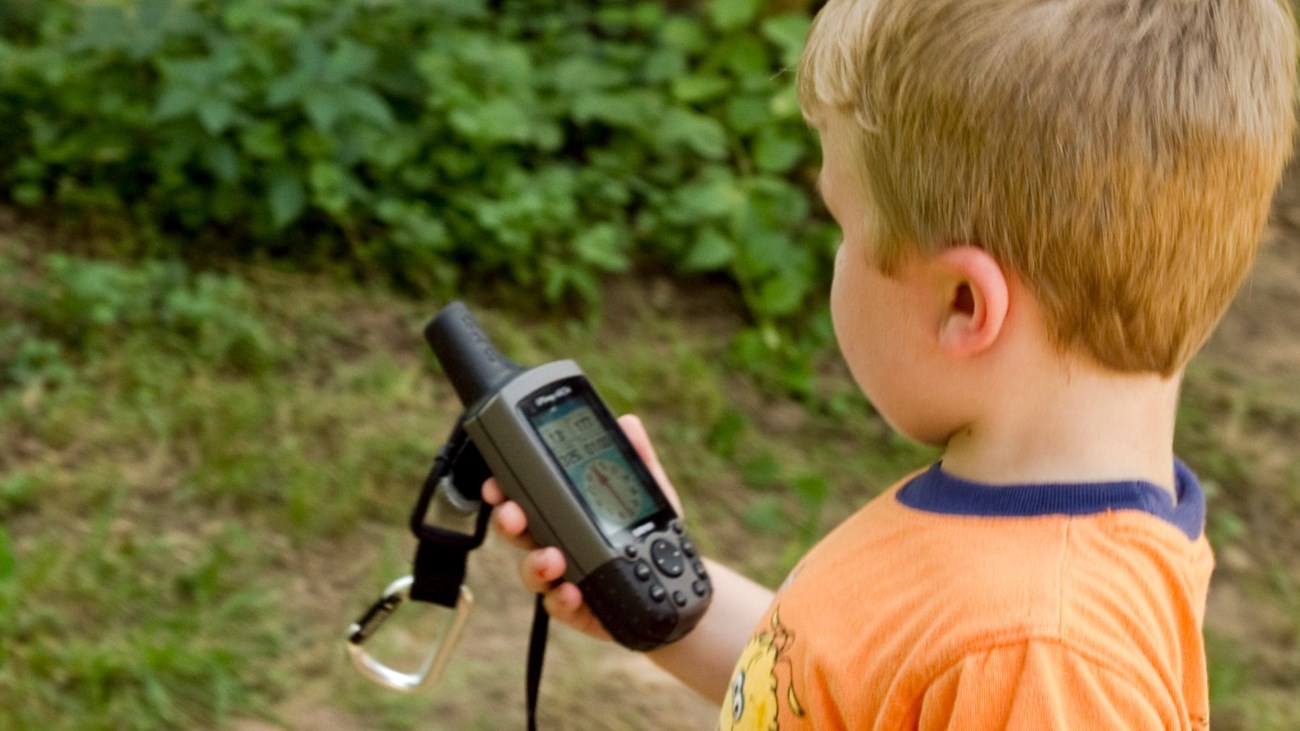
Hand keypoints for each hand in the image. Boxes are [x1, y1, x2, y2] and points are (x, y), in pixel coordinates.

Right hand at [481, 413, 681, 641]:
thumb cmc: (647, 535)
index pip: (526, 497)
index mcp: (564, 513)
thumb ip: (637, 459)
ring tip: (552, 559)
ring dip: (535, 563)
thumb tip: (629, 423)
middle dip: (507, 521)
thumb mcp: (648, 492)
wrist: (673, 588)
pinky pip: (558, 605)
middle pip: (519, 532)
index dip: (504, 489)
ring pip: (532, 571)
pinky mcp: (577, 607)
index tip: (494, 482)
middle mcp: (555, 543)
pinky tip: (572, 592)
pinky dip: (561, 600)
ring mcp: (563, 577)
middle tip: (512, 514)